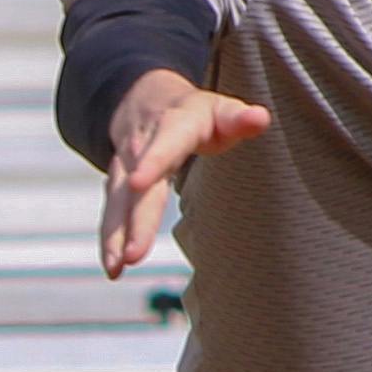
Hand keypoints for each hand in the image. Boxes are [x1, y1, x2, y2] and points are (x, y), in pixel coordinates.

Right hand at [98, 67, 272, 276]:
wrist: (147, 101)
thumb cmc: (196, 115)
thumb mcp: (219, 110)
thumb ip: (238, 119)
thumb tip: (260, 118)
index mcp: (173, 126)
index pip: (163, 145)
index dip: (151, 162)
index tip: (138, 183)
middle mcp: (142, 147)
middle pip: (138, 187)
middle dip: (135, 221)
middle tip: (135, 255)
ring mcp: (125, 168)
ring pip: (118, 203)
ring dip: (115, 237)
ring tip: (117, 268)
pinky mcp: (117, 188)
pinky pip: (112, 215)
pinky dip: (111, 242)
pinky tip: (114, 270)